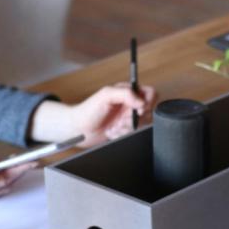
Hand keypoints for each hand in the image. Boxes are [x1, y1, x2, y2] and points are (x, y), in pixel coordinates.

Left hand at [28, 83, 156, 147]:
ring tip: (114, 126)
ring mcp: (128, 118)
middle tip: (122, 119)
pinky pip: (134, 134)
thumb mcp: (105, 95)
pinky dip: (123, 135)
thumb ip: (125, 94)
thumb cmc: (87, 110)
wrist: (79, 130)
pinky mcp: (126, 130)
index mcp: (126, 93)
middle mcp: (129, 105)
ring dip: (127, 128)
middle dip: (134, 118)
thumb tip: (141, 102)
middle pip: (148, 111)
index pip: (149, 93)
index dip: (148, 102)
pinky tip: (113, 132)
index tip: (139, 109)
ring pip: (142, 125)